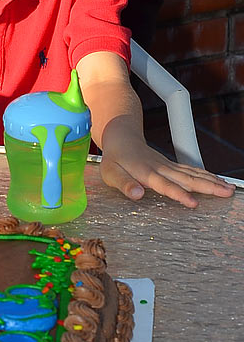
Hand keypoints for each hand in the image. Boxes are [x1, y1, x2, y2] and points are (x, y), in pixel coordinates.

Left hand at [100, 136, 234, 207]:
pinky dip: (206, 175)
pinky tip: (218, 181)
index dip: (179, 194)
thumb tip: (137, 194)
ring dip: (212, 181)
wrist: (122, 137)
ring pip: (193, 173)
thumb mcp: (110, 174)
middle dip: (208, 187)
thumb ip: (124, 184)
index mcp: (146, 172)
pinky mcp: (171, 165)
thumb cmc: (115, 159)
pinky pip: (191, 170)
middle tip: (226, 194)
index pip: (165, 185)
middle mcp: (161, 168)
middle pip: (187, 179)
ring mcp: (168, 165)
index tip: (193, 203)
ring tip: (230, 189)